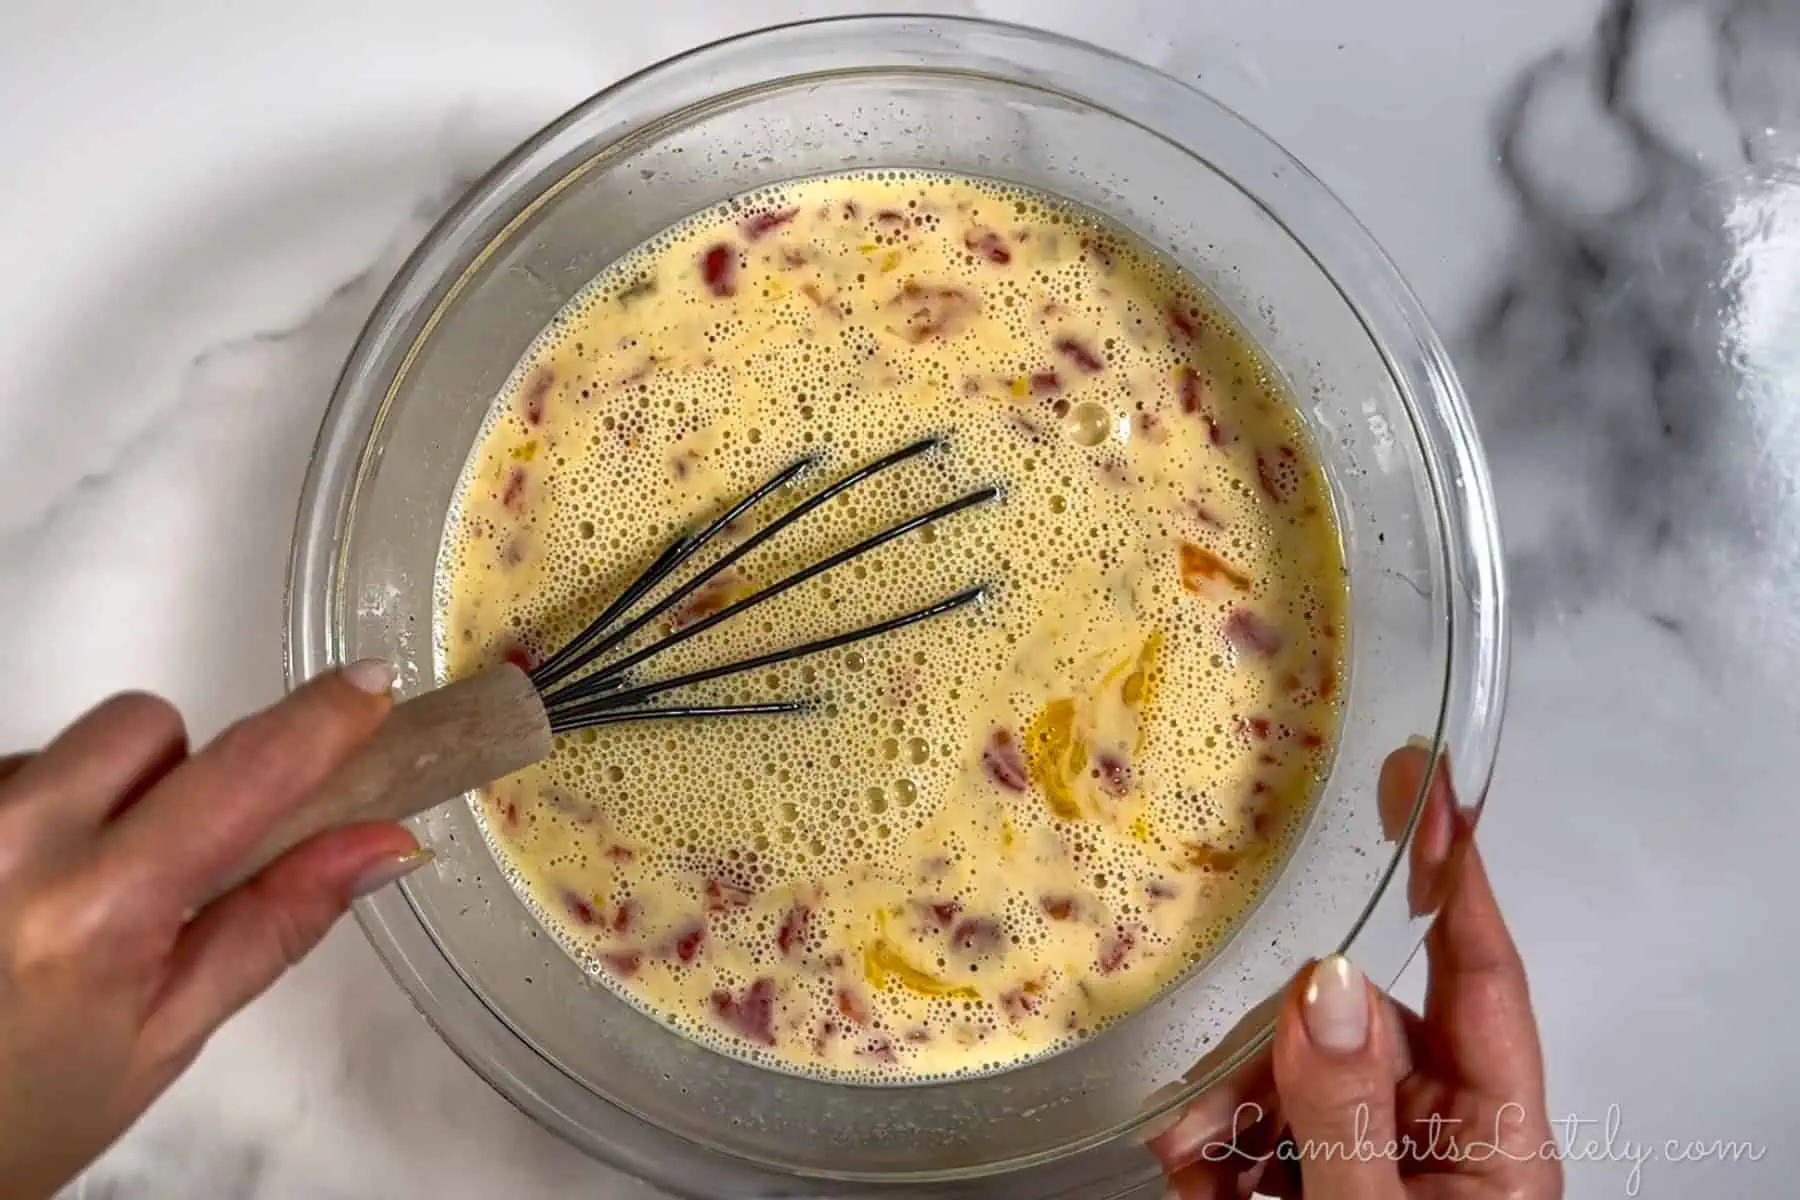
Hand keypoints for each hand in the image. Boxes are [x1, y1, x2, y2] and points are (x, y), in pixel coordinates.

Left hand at [0, 662, 427, 1198]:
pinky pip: (9, 773)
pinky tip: (19, 894)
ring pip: (71, 746)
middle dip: (181, 770)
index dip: (317, 722)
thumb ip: (275, 922)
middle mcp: (12, 846)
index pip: (239, 777)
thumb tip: (382, 846)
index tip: (368, 688)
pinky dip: (32, 816)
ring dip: (98, 796)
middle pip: (145, 724)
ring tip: (73, 896)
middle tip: (170, 863)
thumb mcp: (168, 1034)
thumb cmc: (29, 1112)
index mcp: (95, 912)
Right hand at [1151, 745, 1560, 1197]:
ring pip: (1303, 1080)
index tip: (1422, 778)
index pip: (1484, 976)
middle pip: (1362, 1032)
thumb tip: (1325, 980)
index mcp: (1499, 1141)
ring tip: (1183, 1152)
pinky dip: (1224, 1147)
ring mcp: (1391, 1161)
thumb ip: (1345, 1109)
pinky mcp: (1333, 1184)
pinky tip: (1188, 1172)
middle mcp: (1450, 1136)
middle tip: (1199, 1093)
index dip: (1455, 874)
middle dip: (1270, 1051)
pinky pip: (1276, 1134)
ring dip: (1232, 1109)